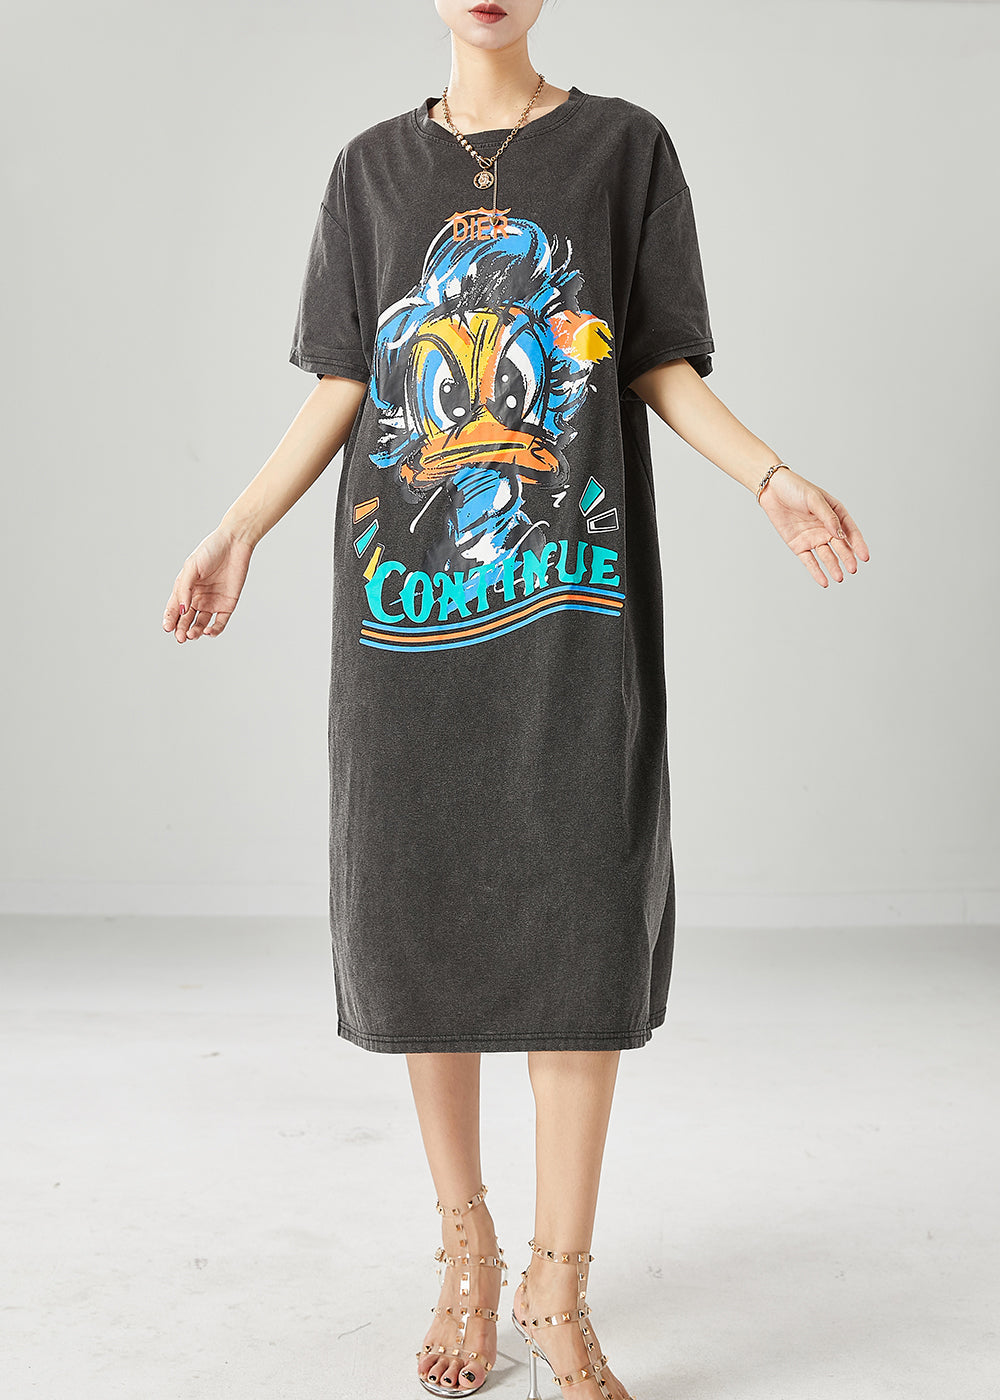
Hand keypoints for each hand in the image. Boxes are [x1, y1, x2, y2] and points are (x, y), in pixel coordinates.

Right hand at [162, 525, 253, 641]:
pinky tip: (208, 632)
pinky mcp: (228, 605)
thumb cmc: (210, 551)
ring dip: (195, 632)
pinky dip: (214, 630)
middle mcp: (197, 598)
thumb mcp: (191, 567)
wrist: (235, 544)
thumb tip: (182, 610)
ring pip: (201, 624)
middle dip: (181, 630)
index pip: (174, 609)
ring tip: (192, 634)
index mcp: (185, 589)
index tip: (167, 628)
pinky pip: (220, 623)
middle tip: (180, 637)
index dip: (169, 620)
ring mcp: (213, 603)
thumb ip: (185, 589)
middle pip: (186, 620)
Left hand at [756, 467, 869, 586]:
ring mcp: (813, 538)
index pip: (850, 531)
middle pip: (840, 546)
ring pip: (827, 556)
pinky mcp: (799, 545)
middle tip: (853, 569)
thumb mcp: (814, 499)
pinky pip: (809, 561)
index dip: (858, 544)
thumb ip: (828, 517)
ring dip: (833, 567)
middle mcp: (826, 528)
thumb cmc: (796, 489)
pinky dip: (816, 571)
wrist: (772, 490)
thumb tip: (840, 535)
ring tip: (839, 578)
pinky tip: (824, 582)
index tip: (865, 557)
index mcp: (835, 514)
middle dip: (847, 558)